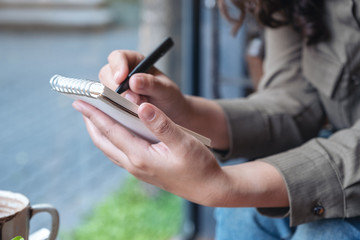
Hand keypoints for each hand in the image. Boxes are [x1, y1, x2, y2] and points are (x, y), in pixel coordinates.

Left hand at [72, 100, 227, 205]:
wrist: (208, 188)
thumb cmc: (199, 166)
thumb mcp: (183, 142)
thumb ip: (161, 124)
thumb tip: (142, 106)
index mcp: (141, 156)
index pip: (111, 131)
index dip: (94, 114)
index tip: (79, 100)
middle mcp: (135, 164)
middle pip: (104, 141)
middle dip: (91, 123)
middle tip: (83, 104)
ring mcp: (138, 169)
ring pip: (110, 148)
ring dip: (100, 131)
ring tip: (95, 116)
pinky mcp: (144, 170)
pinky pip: (120, 152)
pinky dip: (112, 139)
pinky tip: (117, 131)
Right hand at [98, 50, 189, 125]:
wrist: (171, 114)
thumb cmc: (169, 97)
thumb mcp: (165, 89)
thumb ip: (151, 83)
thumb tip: (133, 80)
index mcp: (134, 62)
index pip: (117, 57)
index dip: (117, 67)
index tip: (121, 79)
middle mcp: (122, 73)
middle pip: (106, 75)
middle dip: (118, 89)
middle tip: (135, 100)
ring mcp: (116, 89)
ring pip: (105, 92)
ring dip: (119, 101)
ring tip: (138, 107)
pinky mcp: (114, 103)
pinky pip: (108, 105)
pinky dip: (117, 110)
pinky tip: (131, 114)